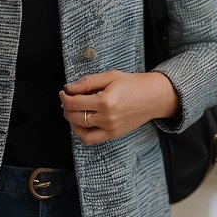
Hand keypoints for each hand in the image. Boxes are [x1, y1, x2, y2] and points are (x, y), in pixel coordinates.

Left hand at [59, 69, 179, 144]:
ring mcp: (110, 129)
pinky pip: (90, 139)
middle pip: (75, 117)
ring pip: (80, 130)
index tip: (63, 92)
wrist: (152, 97)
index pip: (75, 102)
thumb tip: (68, 88)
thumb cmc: (132, 84)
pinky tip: (81, 122)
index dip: (65, 97)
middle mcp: (107, 118)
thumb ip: (87, 82)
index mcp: (106, 101)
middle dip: (66, 108)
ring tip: (73, 110)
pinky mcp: (113, 135)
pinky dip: (81, 132)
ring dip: (71, 121)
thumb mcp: (109, 76)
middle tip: (68, 99)